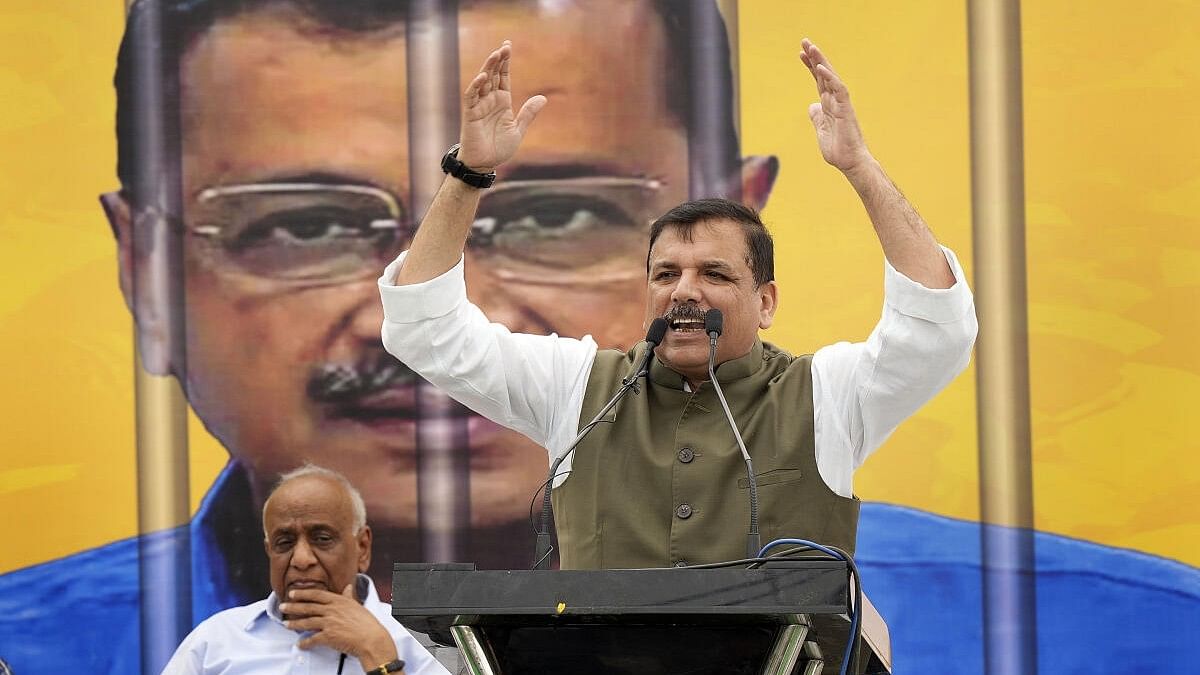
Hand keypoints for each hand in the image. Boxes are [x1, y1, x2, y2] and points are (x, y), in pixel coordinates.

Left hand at [280, 585, 397, 668]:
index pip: (316, 595)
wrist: (371, 639)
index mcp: (339, 601)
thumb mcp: (357, 605)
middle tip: (283, 606)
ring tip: (285, 624)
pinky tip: (299, 644)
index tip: (293, 594)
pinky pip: (312, 639)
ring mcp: (329, 623)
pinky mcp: (329, 636)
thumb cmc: (366, 623)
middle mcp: (332, 610)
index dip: (303, 594)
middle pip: (308, 607)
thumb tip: (348, 586)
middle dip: (293, 607)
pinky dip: (305, 642)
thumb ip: (349, 596)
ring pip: (307, 622)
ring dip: (294, 623)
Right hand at [457, 40, 546, 170]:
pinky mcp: (471, 114)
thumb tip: (543, 98)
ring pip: (483, 82)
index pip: (503, 77)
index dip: (505, 62)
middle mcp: (490, 100)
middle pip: (494, 75)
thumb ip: (528, 113)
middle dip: (498, 60)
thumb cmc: (499, 148)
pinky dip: (476, 86)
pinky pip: (472, 97)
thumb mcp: (518, 129)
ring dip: (488, 68)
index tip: (508, 46)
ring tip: (495, 55)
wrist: (485, 164)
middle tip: (505, 46)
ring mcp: (480, 106)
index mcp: (502, 101)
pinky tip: (483, 77)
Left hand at [799, 38, 872, 172]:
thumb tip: (812, 105)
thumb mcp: (821, 131)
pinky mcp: (846, 109)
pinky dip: (829, 78)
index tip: (801, 53)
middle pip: (824, 74)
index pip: (819, 81)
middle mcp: (835, 100)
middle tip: (804, 41)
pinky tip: (820, 68)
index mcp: (829, 105)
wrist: (850, 162)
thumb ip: (817, 117)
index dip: (811, 67)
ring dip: (821, 62)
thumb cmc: (839, 149)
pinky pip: (838, 89)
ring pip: (831, 77)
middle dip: (814, 57)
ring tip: (811, 47)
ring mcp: (841, 103)